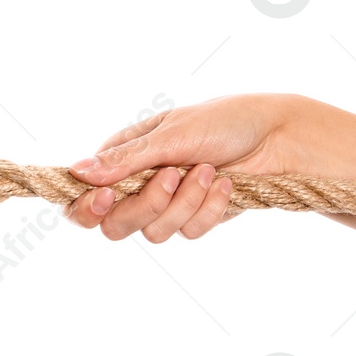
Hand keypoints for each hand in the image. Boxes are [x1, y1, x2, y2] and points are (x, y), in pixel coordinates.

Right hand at [62, 93, 306, 242]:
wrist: (277, 138)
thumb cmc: (223, 122)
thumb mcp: (171, 135)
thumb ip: (126, 159)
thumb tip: (77, 172)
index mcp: (121, 159)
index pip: (83, 196)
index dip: (87, 206)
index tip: (108, 197)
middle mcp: (137, 185)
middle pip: (114, 224)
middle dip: (148, 204)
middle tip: (171, 177)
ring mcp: (166, 205)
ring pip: (153, 233)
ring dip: (186, 202)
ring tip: (208, 170)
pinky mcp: (194, 218)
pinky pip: (188, 232)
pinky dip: (209, 208)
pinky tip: (224, 183)